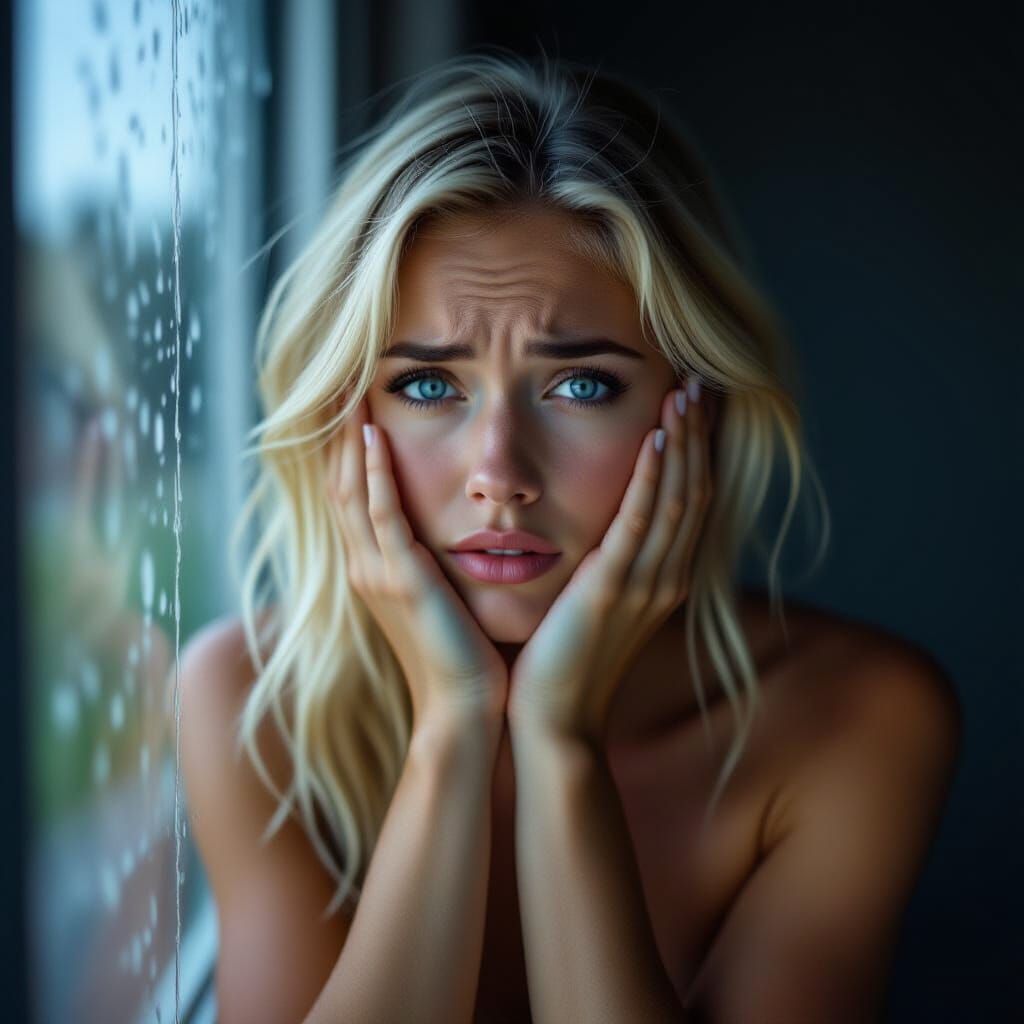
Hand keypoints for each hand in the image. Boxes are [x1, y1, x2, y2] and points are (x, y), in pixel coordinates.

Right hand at [328, 396, 508, 730]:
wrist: (465, 710)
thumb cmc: (463, 657)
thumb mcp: (440, 600)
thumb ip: (432, 564)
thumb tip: (447, 531)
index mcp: (373, 571)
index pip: (350, 497)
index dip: (346, 451)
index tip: (352, 405)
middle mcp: (365, 567)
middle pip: (339, 486)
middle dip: (338, 435)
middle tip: (340, 383)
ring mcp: (378, 573)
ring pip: (351, 493)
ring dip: (350, 440)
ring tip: (350, 391)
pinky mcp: (403, 580)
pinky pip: (381, 515)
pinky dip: (373, 474)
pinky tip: (373, 436)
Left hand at [506, 377, 713, 743]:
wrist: (553, 718)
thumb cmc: (565, 661)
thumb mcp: (597, 604)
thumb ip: (610, 565)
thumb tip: (605, 530)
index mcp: (662, 578)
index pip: (691, 500)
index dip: (696, 451)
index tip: (694, 405)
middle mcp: (665, 577)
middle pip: (695, 490)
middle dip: (699, 434)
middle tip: (701, 381)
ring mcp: (644, 583)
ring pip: (676, 498)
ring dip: (682, 443)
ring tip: (684, 392)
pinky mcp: (612, 589)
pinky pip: (640, 522)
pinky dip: (652, 478)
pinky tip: (656, 438)